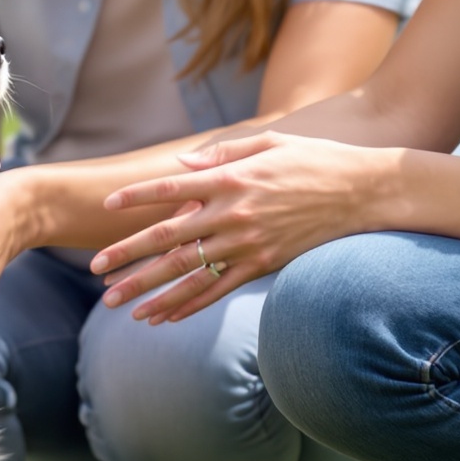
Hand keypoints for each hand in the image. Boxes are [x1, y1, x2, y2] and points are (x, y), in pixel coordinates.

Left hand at [90, 132, 386, 323]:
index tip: (105, 207)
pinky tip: (162, 317)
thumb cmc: (315, 160)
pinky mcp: (264, 266)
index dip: (136, 198)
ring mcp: (248, 244)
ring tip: (117, 304)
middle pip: (168, 239)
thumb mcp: (269, 143)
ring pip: (188, 273)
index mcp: (231, 178)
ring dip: (148, 290)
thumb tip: (181, 167)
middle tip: (95, 271)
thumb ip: (222, 153)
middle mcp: (233, 214)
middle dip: (127, 256)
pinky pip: (218, 290)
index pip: (170, 189)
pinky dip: (188, 305)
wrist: (364, 193)